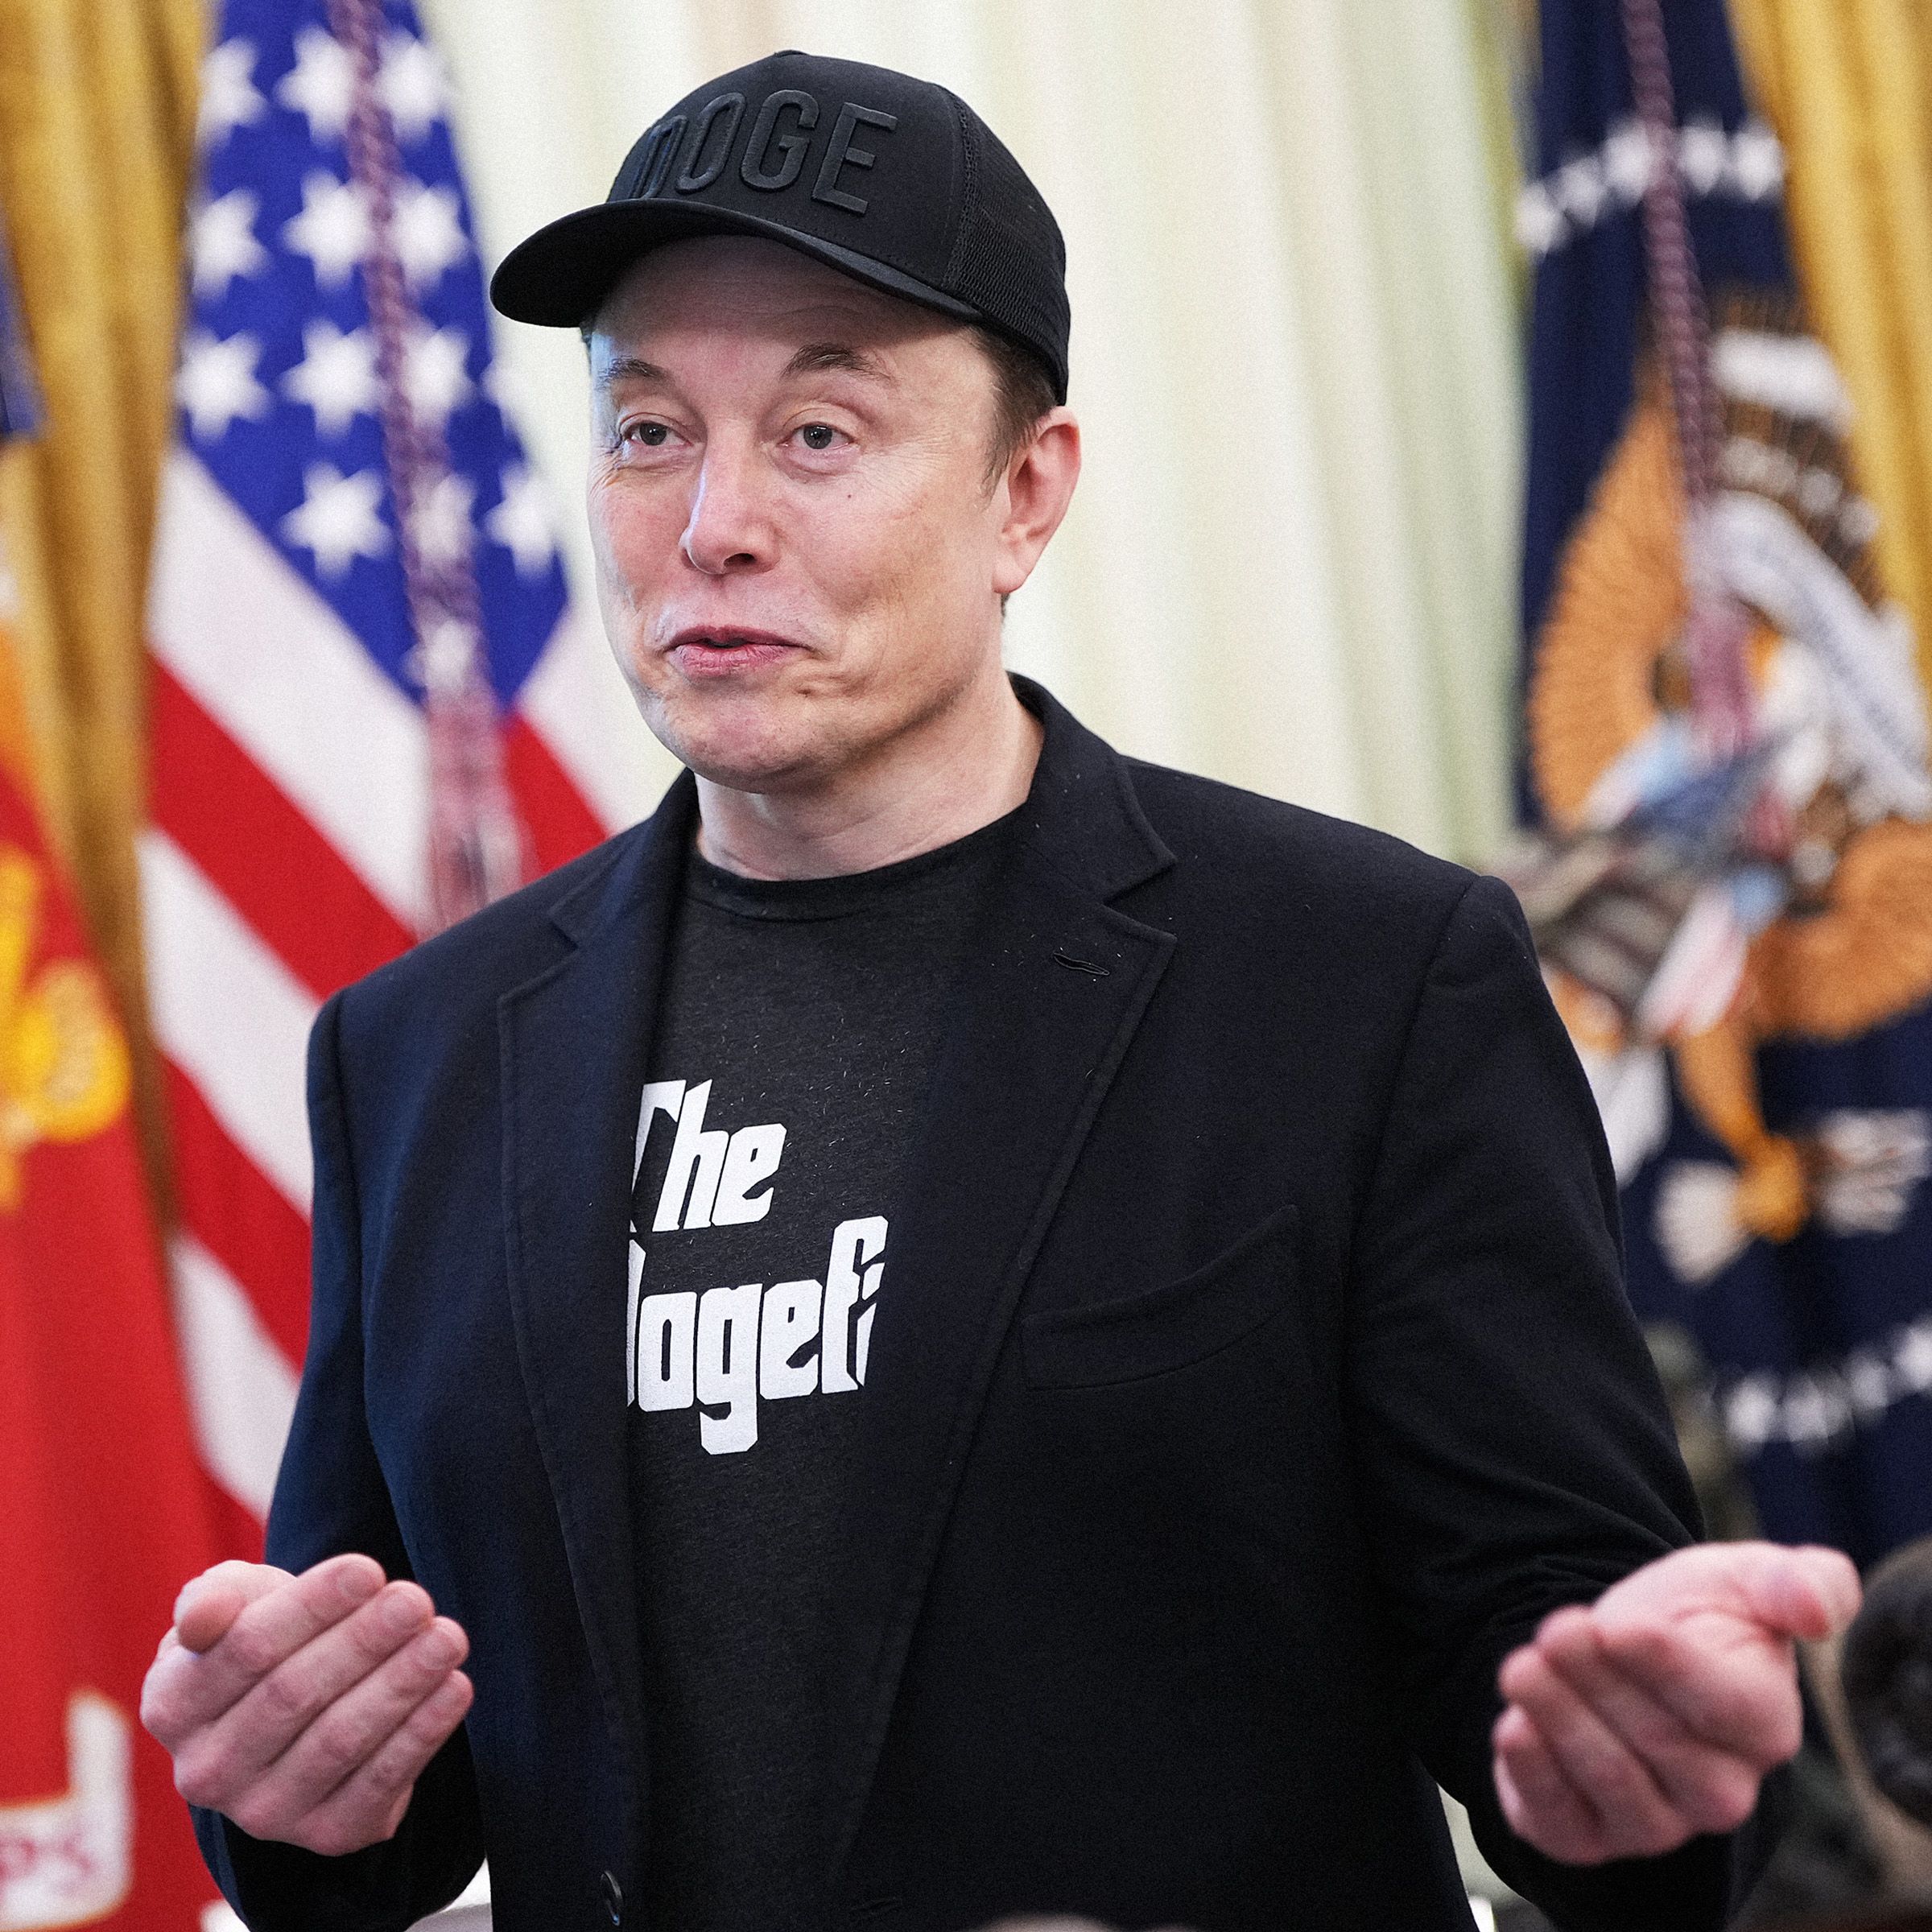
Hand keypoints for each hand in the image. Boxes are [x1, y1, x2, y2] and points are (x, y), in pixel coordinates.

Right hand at [140, 1555, 473, 1857]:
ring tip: (446, 1637)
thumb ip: (212, 1599)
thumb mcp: (234, 1603)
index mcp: (173, 1706)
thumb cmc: (267, 1638)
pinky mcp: (327, 1835)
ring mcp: (264, 1813)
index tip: (369, 1570)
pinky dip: (422, 1733)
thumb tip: (206, 1615)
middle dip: (363, 1641)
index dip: (311, 1606)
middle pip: (294, 1694)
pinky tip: (454, 1687)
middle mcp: (206, 1772)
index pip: (246, 1648)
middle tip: (415, 1601)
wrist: (300, 1709)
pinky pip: (379, 1783)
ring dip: (401, 1683)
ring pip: (340, 1740)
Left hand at [1491, 1541, 1858, 1863]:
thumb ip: (1797, 1582)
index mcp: (1765, 1723)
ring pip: (1611, 1780)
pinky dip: (1533, 1776)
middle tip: (1556, 1629)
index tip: (1616, 1624)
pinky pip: (1564, 1823)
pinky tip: (1513, 1727)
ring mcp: (1659, 1819)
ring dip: (1559, 1719)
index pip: (1724, 1705)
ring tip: (1522, 1665)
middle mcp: (1721, 1787)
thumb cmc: (1698, 1616)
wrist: (1621, 1646)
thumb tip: (1816, 1610)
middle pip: (1657, 1741)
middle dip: (1597, 1679)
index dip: (1665, 1665)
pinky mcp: (1591, 1834)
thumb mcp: (1745, 1578)